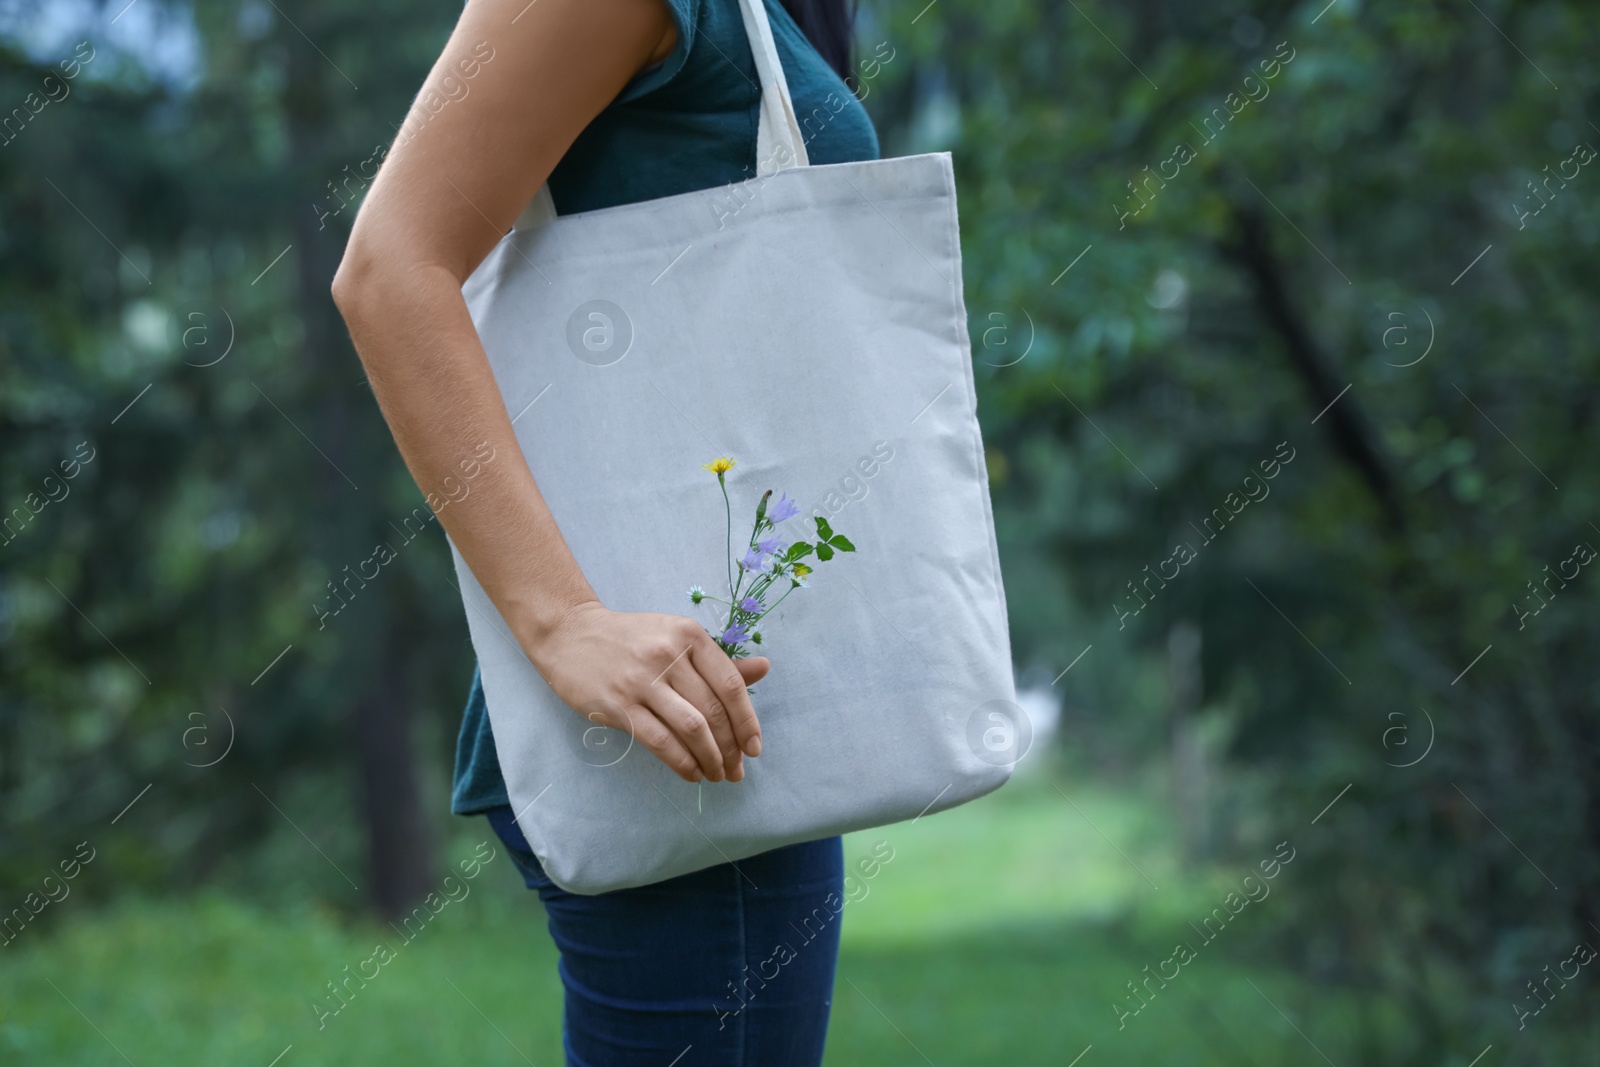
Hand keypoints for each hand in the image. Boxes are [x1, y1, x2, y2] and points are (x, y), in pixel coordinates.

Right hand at [529, 601, 767, 782]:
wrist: (570, 634)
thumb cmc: (631, 639)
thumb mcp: (677, 638)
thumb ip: (719, 660)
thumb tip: (764, 669)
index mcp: (689, 635)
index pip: (731, 684)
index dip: (747, 721)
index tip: (755, 748)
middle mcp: (669, 655)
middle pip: (713, 712)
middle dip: (731, 749)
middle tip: (736, 770)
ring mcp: (642, 680)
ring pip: (692, 729)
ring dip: (711, 759)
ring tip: (717, 775)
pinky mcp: (619, 705)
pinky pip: (661, 742)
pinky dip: (682, 763)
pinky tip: (692, 773)